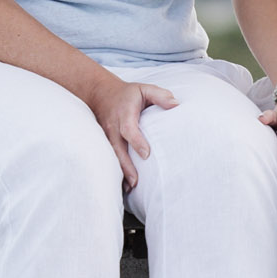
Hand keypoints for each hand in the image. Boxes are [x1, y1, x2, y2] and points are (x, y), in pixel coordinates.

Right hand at [86, 74, 179, 188]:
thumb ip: (160, 96)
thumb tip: (176, 104)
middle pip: (117, 148)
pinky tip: (123, 186)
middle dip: (126, 165)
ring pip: (112, 157)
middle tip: (135, 181)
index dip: (136, 141)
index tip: (146, 154)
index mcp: (124, 113)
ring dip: (120, 172)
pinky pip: (109, 158)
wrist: (100, 94)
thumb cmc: (128, 94)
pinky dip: (115, 172)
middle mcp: (113, 127)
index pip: (128, 129)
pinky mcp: (105, 142)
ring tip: (130, 188)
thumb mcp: (144, 89)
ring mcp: (106, 136)